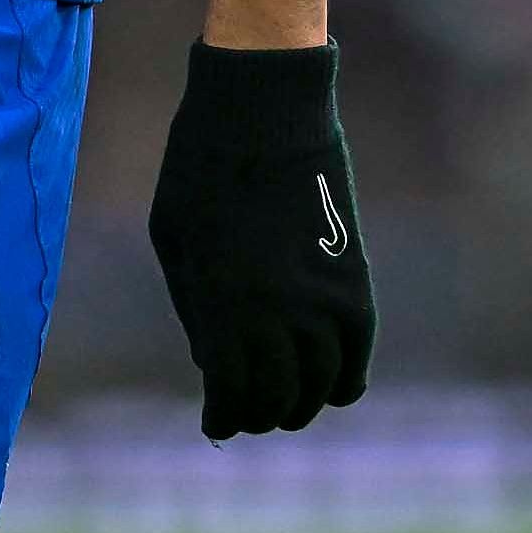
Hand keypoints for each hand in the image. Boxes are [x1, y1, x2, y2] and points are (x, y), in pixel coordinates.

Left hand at [146, 41, 376, 438]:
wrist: (266, 107)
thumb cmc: (201, 167)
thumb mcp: (173, 239)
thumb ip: (194, 309)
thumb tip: (214, 368)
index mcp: (222, 301)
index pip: (230, 393)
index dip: (222, 418)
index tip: (214, 425)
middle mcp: (278, 311)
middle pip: (278, 399)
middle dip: (258, 416)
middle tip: (245, 415)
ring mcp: (322, 298)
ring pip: (321, 386)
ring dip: (301, 405)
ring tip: (283, 405)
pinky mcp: (355, 279)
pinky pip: (358, 355)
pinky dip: (345, 382)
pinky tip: (330, 389)